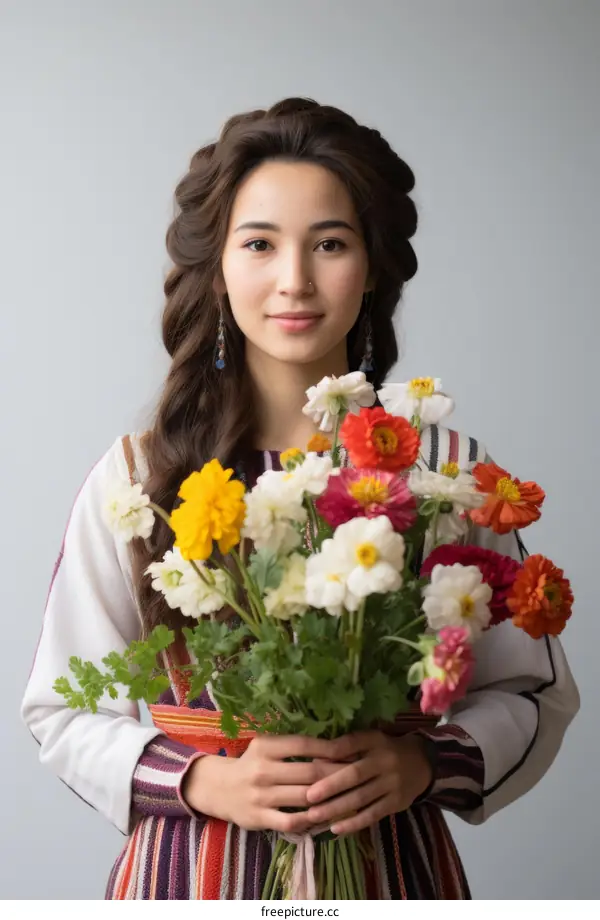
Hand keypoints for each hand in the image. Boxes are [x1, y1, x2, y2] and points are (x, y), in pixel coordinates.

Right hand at [182, 734, 344, 833]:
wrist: (219, 788)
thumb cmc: (251, 763)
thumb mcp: (266, 746)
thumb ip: (292, 746)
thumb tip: (332, 745)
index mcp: (265, 747)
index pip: (303, 745)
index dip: (329, 748)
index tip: (349, 751)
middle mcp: (262, 770)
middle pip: (309, 773)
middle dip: (337, 774)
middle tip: (357, 775)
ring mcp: (261, 796)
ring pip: (304, 798)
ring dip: (329, 799)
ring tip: (349, 796)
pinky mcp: (260, 818)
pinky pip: (292, 822)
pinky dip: (311, 820)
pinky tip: (325, 816)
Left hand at [304, 731, 432, 835]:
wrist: (421, 763)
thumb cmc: (384, 750)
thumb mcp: (370, 740)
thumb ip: (346, 747)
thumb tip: (315, 759)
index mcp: (375, 741)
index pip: (352, 744)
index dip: (332, 752)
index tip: (311, 762)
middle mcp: (385, 761)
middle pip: (355, 774)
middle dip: (330, 786)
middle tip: (308, 797)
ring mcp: (392, 783)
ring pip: (361, 798)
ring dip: (336, 808)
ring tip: (314, 815)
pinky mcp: (397, 803)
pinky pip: (372, 814)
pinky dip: (354, 823)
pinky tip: (336, 828)